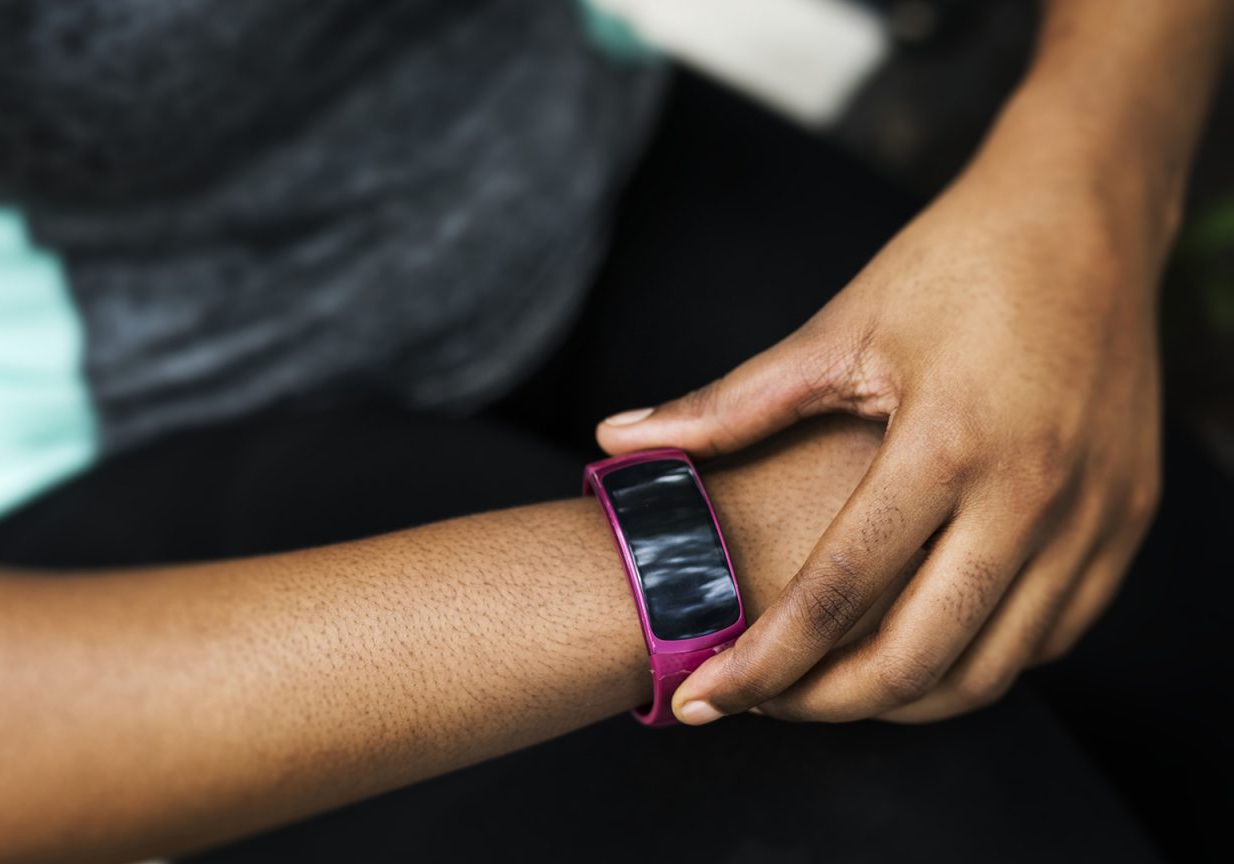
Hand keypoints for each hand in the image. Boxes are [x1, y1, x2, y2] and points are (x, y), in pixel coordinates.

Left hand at [598, 164, 1164, 723]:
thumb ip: (728, 406)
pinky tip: (918, 646)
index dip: (760, 662)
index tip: (700, 697)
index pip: (836, 593)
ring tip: (827, 686)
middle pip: (917, 659)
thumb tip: (615, 439)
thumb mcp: (836, 330)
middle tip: (760, 702)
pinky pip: (1051, 637)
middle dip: (823, 704)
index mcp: (947, 443)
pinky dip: (979, 663)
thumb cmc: (951, 265)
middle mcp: (1032, 494)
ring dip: (900, 699)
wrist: (1086, 217)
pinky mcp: (1127, 522)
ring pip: (992, 670)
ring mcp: (1093, 516)